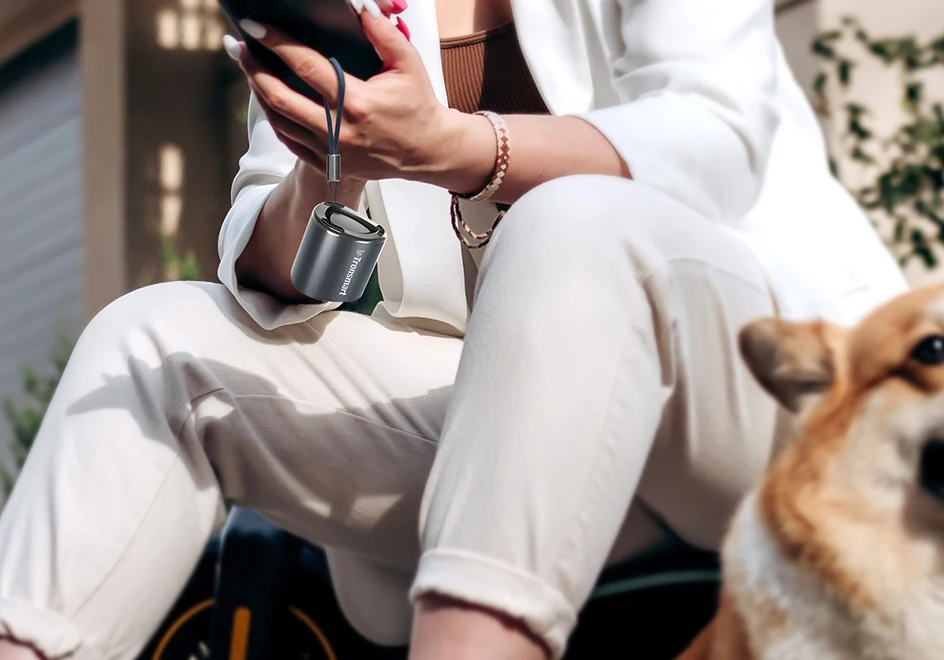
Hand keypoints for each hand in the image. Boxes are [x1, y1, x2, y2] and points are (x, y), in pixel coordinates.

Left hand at [225, 7, 477, 185]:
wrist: (427, 151)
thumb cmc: (417, 105)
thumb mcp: (408, 65)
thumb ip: (384, 34)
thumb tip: (358, 10)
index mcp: (356, 103)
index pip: (306, 66)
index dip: (276, 43)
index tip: (254, 25)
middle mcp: (339, 131)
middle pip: (280, 96)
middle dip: (253, 67)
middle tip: (238, 46)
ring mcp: (331, 152)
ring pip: (279, 120)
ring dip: (258, 91)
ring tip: (249, 67)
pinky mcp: (328, 165)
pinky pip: (289, 140)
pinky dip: (274, 117)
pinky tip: (266, 97)